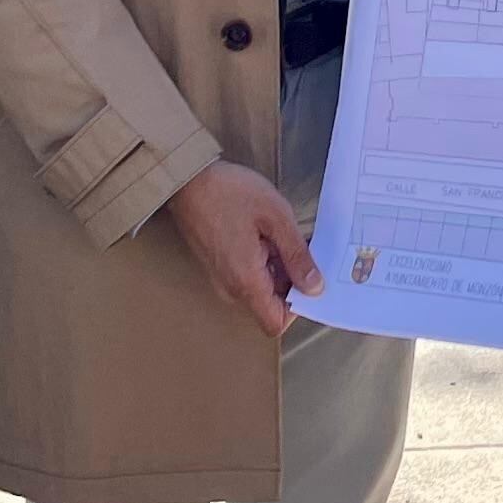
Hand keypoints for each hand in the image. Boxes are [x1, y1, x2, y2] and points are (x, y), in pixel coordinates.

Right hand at [163, 160, 320, 331]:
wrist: (187, 179)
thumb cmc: (230, 193)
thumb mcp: (276, 217)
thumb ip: (297, 255)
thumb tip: (315, 287)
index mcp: (246, 282)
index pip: (275, 323)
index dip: (298, 307)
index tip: (309, 277)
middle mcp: (231, 288)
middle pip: (269, 305)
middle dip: (290, 280)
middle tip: (297, 245)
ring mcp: (221, 278)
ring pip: (260, 289)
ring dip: (276, 267)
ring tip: (278, 232)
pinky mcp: (218, 266)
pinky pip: (247, 276)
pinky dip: (262, 260)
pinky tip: (264, 231)